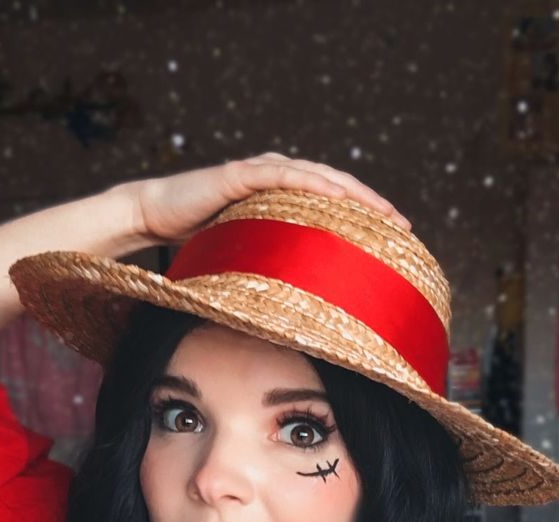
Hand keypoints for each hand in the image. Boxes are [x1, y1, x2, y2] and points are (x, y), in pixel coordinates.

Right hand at [130, 152, 411, 245]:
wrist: (154, 215)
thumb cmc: (197, 240)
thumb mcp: (245, 259)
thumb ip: (271, 271)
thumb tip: (296, 313)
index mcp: (282, 197)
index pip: (332, 203)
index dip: (365, 217)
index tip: (396, 238)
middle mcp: (277, 177)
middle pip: (336, 186)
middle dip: (372, 205)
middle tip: (404, 225)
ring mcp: (260, 172)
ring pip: (318, 176)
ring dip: (353, 192)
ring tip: (382, 210)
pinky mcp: (239, 174)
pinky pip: (283, 175)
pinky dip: (312, 183)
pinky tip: (338, 196)